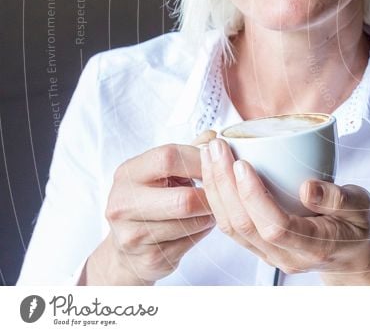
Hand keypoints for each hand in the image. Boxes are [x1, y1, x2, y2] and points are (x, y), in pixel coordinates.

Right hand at [82, 131, 216, 284]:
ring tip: (208, 208)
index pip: (168, 157)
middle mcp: (123, 203)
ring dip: (209, 215)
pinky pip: (191, 241)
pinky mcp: (148, 258)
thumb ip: (188, 152)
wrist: (128, 251)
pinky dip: (202, 231)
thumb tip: (213, 137)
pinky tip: (196, 226)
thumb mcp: (163, 172)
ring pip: (192, 222)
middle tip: (221, 192)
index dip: (200, 159)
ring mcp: (133, 234)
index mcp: (128, 173)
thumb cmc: (152, 201)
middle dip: (210, 196)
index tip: (218, 162)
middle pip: (183, 199)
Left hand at [200, 138, 369, 285]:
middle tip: (216, 147)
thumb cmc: (358, 225)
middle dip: (224, 184)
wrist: (352, 254)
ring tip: (209, 153)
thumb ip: (339, 199)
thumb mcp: (363, 207)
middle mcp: (286, 256)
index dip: (254, 196)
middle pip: (244, 226)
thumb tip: (307, 187)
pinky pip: (231, 226)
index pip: (275, 226)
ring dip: (215, 189)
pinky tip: (213, 172)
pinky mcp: (259, 248)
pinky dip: (218, 198)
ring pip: (231, 228)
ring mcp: (269, 256)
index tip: (242, 163)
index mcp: (315, 247)